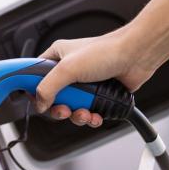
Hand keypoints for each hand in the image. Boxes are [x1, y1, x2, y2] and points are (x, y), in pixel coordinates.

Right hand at [35, 28, 156, 126]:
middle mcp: (70, 70)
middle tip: (65, 110)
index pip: (34, 75)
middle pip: (53, 98)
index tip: (33, 101)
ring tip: (85, 113)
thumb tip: (40, 104)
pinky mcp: (99, 94)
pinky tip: (96, 116)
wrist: (136, 57)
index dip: (32, 90)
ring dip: (77, 116)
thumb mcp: (68, 68)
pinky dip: (91, 118)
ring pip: (71, 108)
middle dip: (59, 109)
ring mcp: (85, 84)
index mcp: (57, 57)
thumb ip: (48, 87)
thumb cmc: (107, 51)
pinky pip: (89, 112)